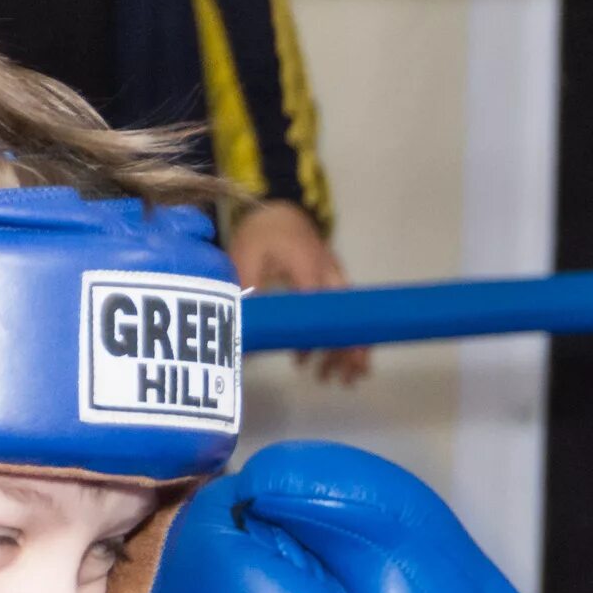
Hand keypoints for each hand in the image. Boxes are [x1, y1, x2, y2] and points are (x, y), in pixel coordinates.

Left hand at [226, 201, 370, 385]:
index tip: (302, 360)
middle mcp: (329, 272)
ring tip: (338, 381)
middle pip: (345, 316)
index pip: (316, 306)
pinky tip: (342, 363)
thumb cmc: (261, 235)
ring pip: (351, 319)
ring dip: (348, 350)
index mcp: (306, 264)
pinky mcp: (339, 286)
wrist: (282, 212)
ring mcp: (338, 278)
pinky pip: (349, 316)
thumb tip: (240, 327)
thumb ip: (245, 289)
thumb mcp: (244, 256)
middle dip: (345, 350)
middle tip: (334, 381)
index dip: (313, 335)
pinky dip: (349, 339)